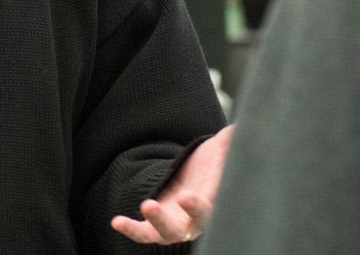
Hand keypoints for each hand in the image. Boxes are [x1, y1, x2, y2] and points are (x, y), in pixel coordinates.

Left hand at [110, 124, 234, 244]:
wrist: (196, 184)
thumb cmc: (213, 167)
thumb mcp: (223, 150)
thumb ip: (233, 139)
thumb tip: (243, 125)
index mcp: (214, 204)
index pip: (211, 208)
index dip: (200, 206)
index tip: (189, 195)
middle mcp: (196, 221)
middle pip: (191, 225)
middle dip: (182, 216)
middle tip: (166, 201)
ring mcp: (176, 226)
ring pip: (166, 233)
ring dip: (154, 223)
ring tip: (145, 205)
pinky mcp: (156, 226)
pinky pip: (143, 234)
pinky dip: (131, 229)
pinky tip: (116, 221)